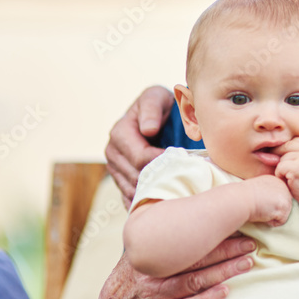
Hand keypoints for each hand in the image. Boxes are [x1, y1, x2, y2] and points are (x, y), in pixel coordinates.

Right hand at [89, 236, 255, 298]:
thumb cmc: (136, 275)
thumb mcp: (141, 249)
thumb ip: (161, 231)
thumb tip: (188, 202)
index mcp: (151, 251)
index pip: (186, 239)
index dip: (213, 232)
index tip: (236, 223)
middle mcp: (152, 272)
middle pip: (194, 259)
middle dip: (225, 250)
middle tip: (250, 243)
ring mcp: (154, 296)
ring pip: (193, 282)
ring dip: (223, 272)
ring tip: (246, 263)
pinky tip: (224, 292)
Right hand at [105, 86, 173, 206]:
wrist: (154, 113)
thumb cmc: (158, 104)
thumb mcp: (155, 97)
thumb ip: (151, 110)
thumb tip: (148, 129)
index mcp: (120, 133)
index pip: (140, 158)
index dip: (163, 163)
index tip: (184, 163)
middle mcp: (113, 153)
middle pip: (136, 177)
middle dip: (161, 179)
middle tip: (185, 181)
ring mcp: (115, 169)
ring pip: (133, 191)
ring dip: (154, 193)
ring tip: (177, 192)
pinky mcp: (121, 180)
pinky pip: (130, 198)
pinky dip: (146, 201)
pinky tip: (163, 201)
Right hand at [244, 175, 292, 226]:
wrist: (241, 199)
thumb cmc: (244, 196)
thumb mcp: (258, 188)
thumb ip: (267, 192)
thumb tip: (271, 203)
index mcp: (276, 180)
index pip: (279, 198)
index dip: (269, 204)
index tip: (259, 201)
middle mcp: (283, 186)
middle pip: (284, 205)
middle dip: (273, 210)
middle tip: (261, 206)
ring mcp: (285, 196)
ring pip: (283, 213)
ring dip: (272, 216)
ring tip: (262, 209)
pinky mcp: (284, 206)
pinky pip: (281, 221)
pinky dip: (271, 222)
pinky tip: (263, 214)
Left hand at [273, 137, 298, 201]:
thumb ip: (298, 152)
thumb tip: (273, 147)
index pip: (294, 141)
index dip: (287, 150)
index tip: (287, 161)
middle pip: (286, 146)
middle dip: (280, 157)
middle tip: (284, 170)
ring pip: (282, 157)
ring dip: (282, 168)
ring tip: (291, 177)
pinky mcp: (297, 167)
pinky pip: (280, 166)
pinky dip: (280, 175)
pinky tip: (288, 181)